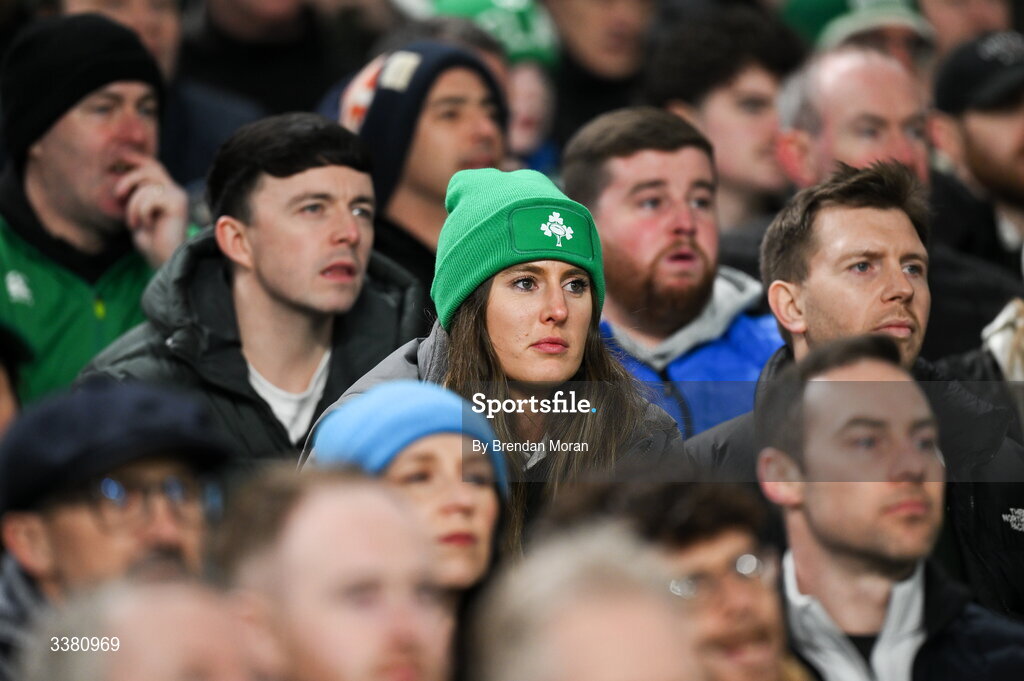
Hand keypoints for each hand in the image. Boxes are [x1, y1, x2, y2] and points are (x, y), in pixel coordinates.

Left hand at [114, 150, 187, 267]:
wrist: (165, 261)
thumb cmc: (152, 242)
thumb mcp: (138, 214)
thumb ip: (137, 195)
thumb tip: (124, 174)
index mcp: (167, 192)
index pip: (153, 166)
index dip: (136, 158)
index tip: (116, 157)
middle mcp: (175, 191)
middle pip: (150, 167)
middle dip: (129, 179)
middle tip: (118, 195)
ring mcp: (178, 197)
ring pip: (145, 187)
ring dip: (133, 207)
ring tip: (136, 224)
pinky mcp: (177, 204)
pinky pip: (149, 199)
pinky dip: (141, 214)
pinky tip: (148, 226)